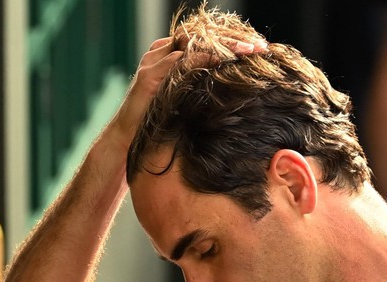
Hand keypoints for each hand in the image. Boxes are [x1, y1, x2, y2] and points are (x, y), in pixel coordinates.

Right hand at [109, 36, 270, 142]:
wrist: (127, 140)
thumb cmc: (157, 123)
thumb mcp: (185, 100)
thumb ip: (201, 87)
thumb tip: (234, 87)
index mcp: (170, 54)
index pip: (204, 38)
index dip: (231, 40)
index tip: (257, 48)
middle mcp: (161, 52)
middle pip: (201, 35)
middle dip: (232, 39)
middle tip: (259, 46)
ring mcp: (153, 62)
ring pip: (193, 42)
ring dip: (223, 45)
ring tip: (248, 50)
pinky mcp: (149, 76)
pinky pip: (178, 60)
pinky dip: (202, 58)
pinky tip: (223, 60)